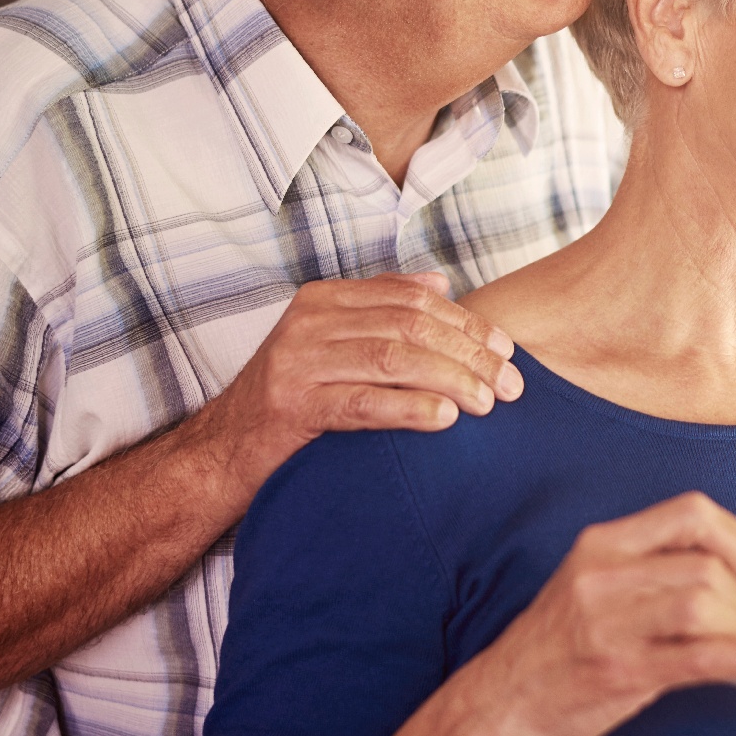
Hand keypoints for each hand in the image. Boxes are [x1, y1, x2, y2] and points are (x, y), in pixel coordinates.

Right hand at [203, 272, 522, 494]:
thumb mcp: (333, 343)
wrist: (223, 452)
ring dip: (451, 380)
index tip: (507, 351)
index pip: (413, 300)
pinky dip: (409, 408)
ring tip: (489, 404)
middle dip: (469, 354)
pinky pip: (362, 402)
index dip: (467, 324)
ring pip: (392, 359)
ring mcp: (298, 360)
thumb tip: (439, 282)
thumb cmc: (292, 400)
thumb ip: (381, 309)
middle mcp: (310, 321)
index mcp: (325, 298)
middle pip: (410, 326)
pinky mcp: (292, 405)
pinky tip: (445, 420)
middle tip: (512, 386)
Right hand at [431, 492, 735, 735]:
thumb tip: (728, 561)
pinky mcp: (624, 670)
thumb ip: (650, 564)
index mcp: (603, 543)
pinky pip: (705, 658)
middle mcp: (604, 575)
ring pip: (706, 605)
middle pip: (707, 563)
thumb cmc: (557, 644)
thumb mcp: (592, 582)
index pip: (690, 512)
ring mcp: (611, 624)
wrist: (506, 696)